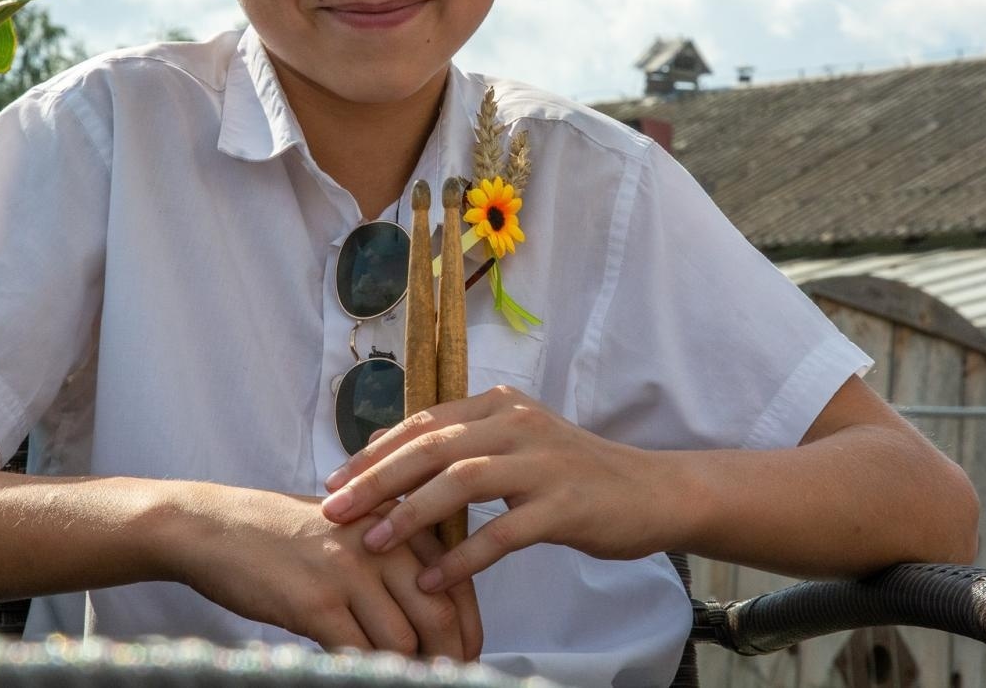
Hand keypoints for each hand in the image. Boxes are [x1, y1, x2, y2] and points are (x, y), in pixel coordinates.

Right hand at [169, 485, 481, 659]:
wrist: (214, 527)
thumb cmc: (281, 535)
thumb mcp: (347, 531)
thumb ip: (391, 562)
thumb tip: (434, 616)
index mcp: (393, 522)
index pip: (454, 580)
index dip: (469, 628)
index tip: (468, 655)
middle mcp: (378, 542)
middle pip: (440, 615)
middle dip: (450, 658)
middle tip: (447, 678)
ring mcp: (347, 571)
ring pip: (403, 642)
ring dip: (408, 671)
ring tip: (401, 678)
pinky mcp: (315, 602)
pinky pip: (358, 655)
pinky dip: (366, 674)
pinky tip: (359, 675)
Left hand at [321, 386, 665, 592]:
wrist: (652, 492)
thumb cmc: (574, 475)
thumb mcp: (516, 444)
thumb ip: (461, 444)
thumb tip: (386, 453)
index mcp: (500, 405)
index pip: (423, 423)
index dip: (374, 451)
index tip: (333, 480)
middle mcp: (518, 424)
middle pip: (432, 447)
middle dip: (376, 480)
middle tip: (334, 510)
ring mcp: (543, 463)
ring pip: (461, 482)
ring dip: (410, 514)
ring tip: (373, 543)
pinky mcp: (564, 505)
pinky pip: (502, 532)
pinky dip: (462, 556)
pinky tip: (432, 579)